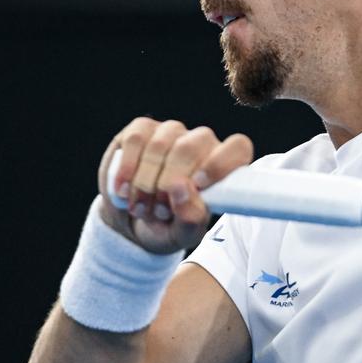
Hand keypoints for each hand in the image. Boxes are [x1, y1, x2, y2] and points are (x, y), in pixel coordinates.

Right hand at [97, 117, 253, 253]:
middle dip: (168, 184)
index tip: (199, 184)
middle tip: (160, 211)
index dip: (220, 163)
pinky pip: (136, 140)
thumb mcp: (184, 233)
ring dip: (145, 183)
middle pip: (190, 147)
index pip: (237, 147)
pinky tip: (123, 190)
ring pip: (160, 145)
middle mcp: (201, 143)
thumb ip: (190, 217)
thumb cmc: (170, 224)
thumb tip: (181, 189)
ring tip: (142, 208)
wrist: (134, 221)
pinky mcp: (142, 129)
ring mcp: (172, 132)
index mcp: (223, 166)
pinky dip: (127, 169)